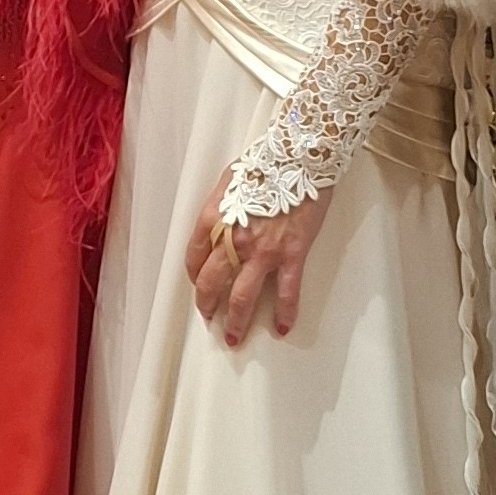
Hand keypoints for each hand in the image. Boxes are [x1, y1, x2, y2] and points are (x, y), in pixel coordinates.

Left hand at [185, 174, 329, 345]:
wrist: (301, 157)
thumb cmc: (267, 163)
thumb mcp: (230, 180)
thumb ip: (220, 207)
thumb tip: (217, 225)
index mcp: (215, 218)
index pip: (194, 257)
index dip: (194, 276)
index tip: (198, 284)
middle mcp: (234, 239)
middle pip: (212, 283)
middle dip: (207, 305)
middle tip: (209, 316)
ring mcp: (263, 250)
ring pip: (241, 297)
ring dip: (236, 321)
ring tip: (233, 337)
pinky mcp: (291, 254)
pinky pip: (286, 291)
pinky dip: (285, 312)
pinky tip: (283, 326)